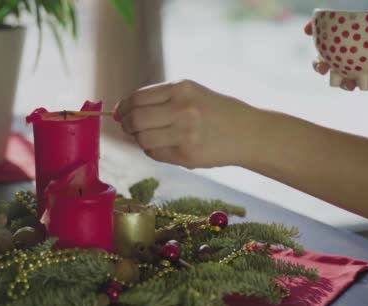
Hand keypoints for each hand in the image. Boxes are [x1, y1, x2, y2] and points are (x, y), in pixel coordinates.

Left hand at [114, 80, 255, 168]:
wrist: (248, 133)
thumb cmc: (215, 112)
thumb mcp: (192, 93)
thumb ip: (160, 99)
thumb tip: (122, 112)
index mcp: (182, 88)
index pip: (138, 98)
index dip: (124, 107)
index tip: (120, 113)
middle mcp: (183, 108)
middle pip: (136, 119)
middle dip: (126, 124)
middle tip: (128, 127)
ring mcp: (185, 133)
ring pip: (143, 139)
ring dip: (139, 139)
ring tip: (147, 137)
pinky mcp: (187, 155)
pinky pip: (155, 154)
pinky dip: (151, 150)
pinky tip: (162, 146)